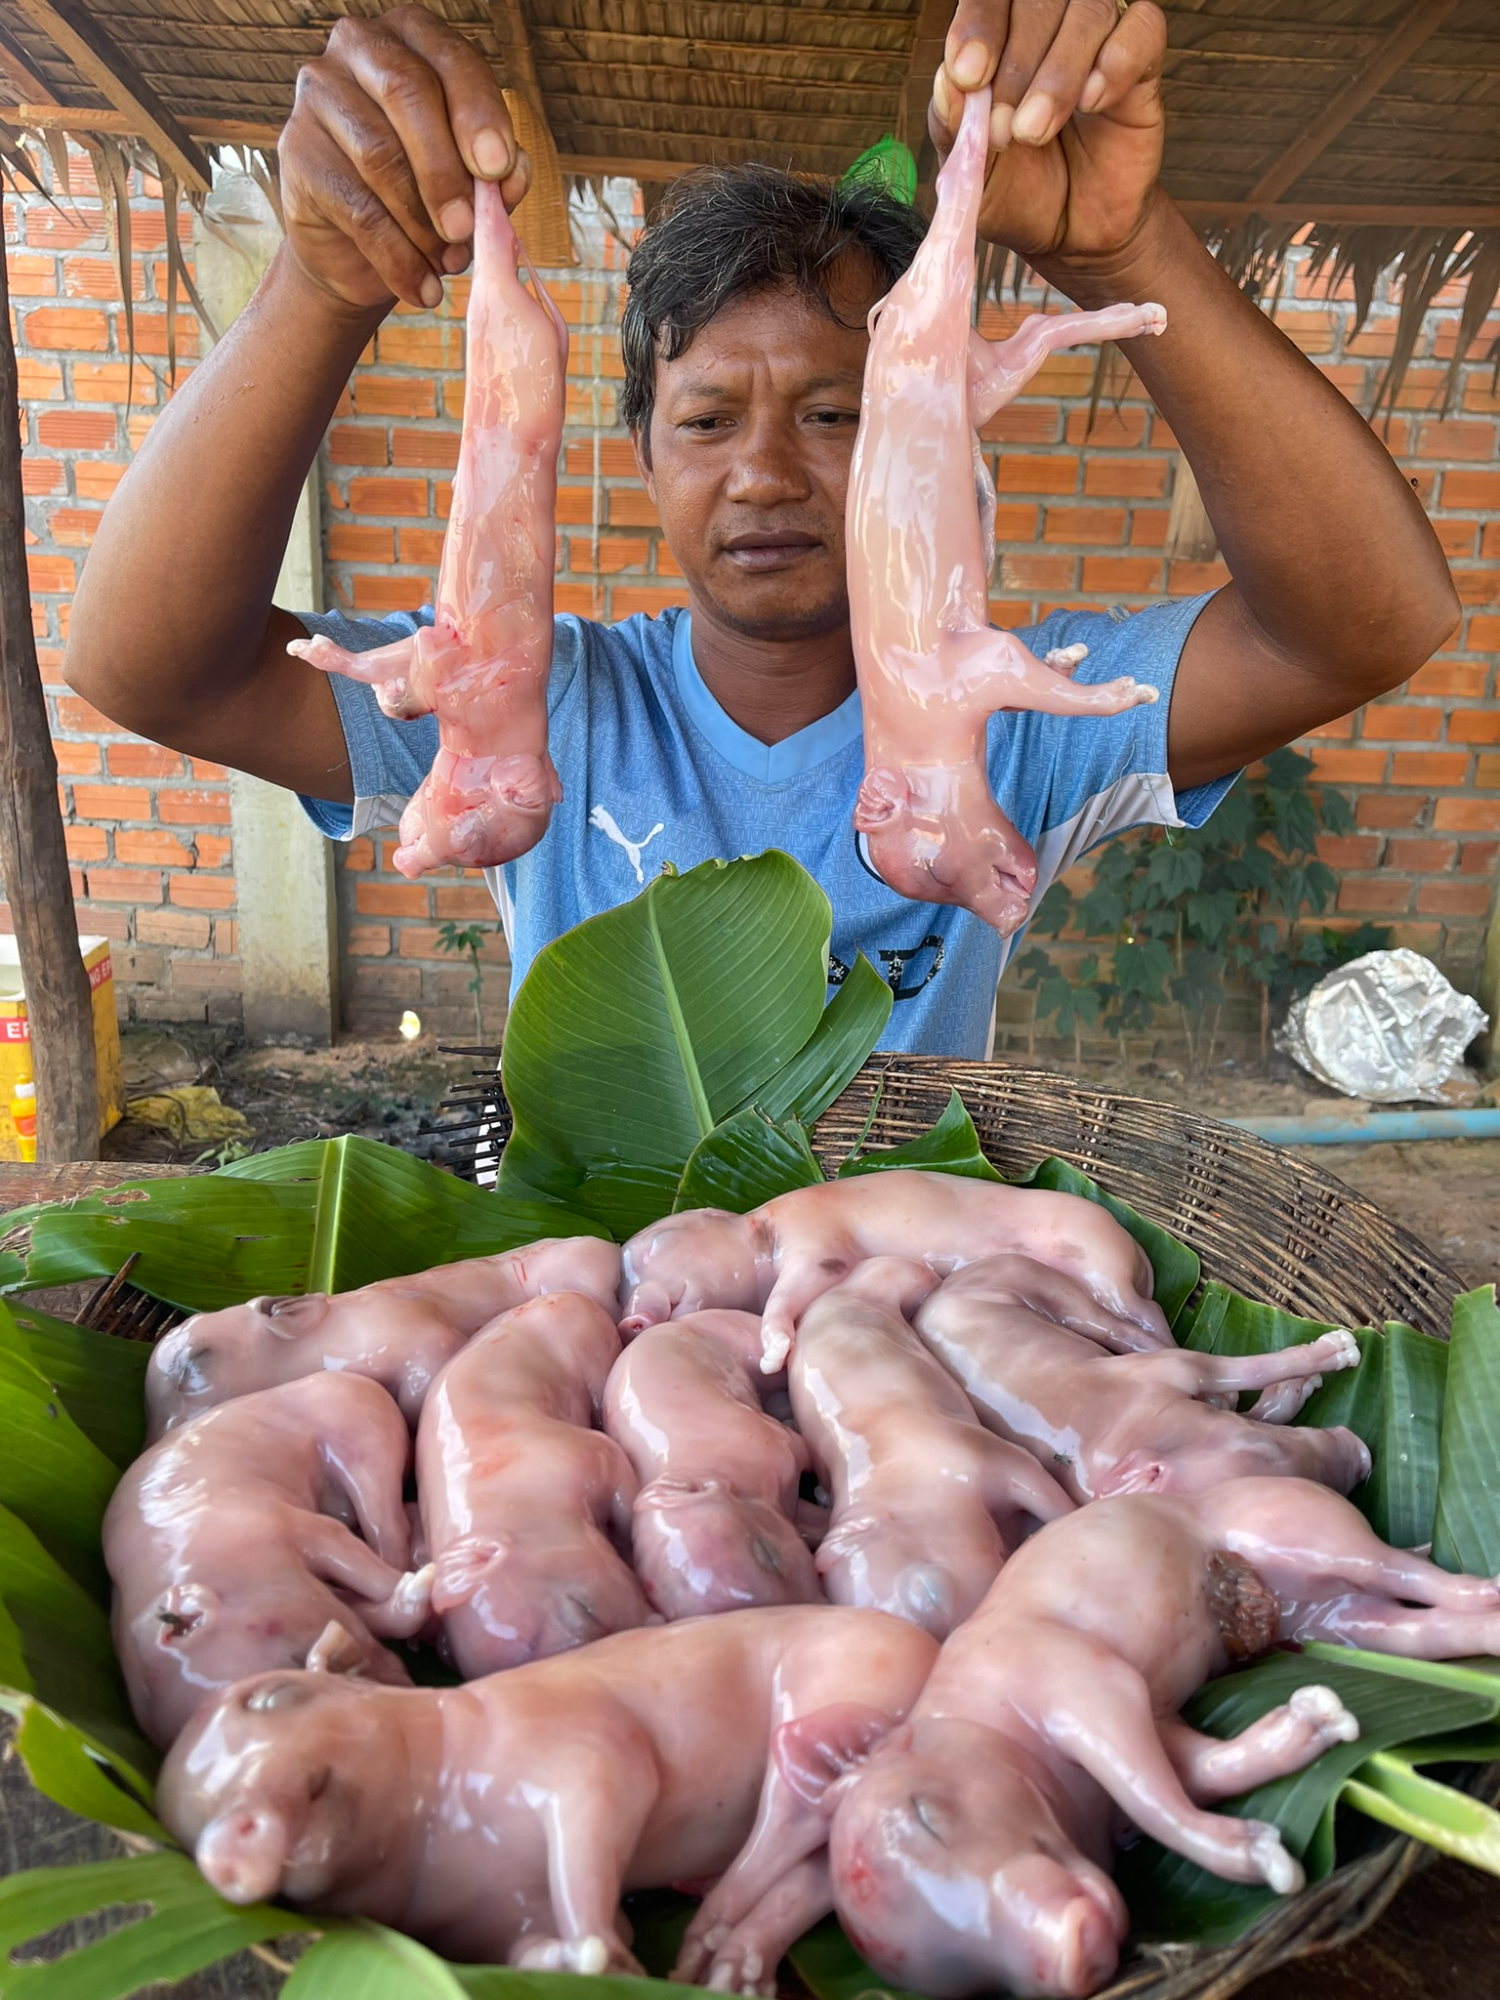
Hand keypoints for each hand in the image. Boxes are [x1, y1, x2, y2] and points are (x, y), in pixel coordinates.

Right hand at [280, 3, 529, 313]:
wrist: (360, 253)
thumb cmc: (425, 199)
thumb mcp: (471, 183)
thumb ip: (494, 173)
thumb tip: (512, 173)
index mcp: (413, 39)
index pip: (451, 61)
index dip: (478, 114)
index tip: (498, 169)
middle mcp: (359, 48)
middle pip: (407, 94)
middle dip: (446, 170)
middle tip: (465, 228)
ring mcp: (319, 93)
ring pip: (379, 154)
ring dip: (422, 222)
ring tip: (449, 262)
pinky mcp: (296, 148)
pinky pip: (356, 207)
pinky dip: (397, 257)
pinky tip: (422, 287)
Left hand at [931, 0, 1166, 272]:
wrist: (1074, 234)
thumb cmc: (1020, 194)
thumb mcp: (972, 172)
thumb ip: (953, 127)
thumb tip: (949, 81)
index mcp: (999, 38)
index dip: (979, 24)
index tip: (969, 75)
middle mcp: (1049, 26)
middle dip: (1017, 63)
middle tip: (1004, 131)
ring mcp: (1098, 40)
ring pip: (1089, 10)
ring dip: (1059, 72)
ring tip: (1036, 132)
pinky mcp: (1143, 64)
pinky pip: (1143, 29)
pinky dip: (1115, 62)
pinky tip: (1092, 102)